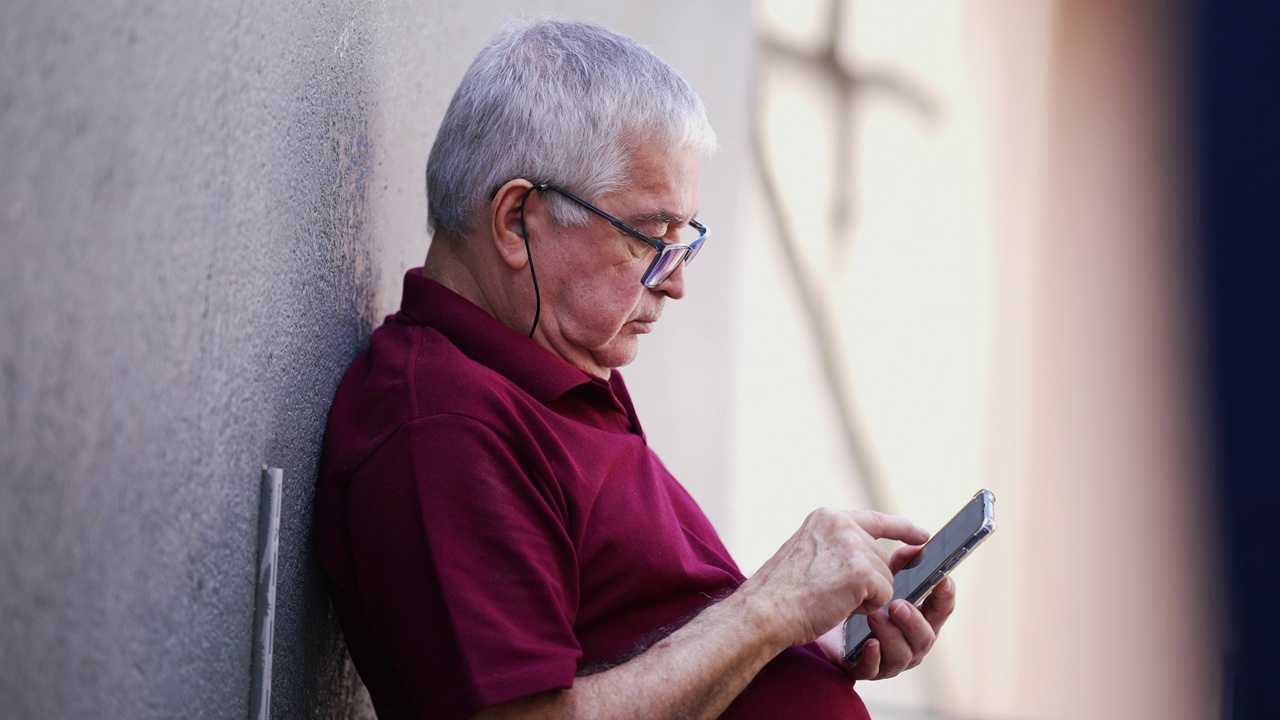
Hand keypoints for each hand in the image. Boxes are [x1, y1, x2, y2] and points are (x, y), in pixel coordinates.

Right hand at [740, 509, 929, 649]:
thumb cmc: (781, 593)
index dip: (902, 529)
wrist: (764, 611)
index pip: (875, 519)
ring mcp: (853, 546)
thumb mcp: (808, 554)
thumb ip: (839, 549)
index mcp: (827, 518)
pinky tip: (841, 605)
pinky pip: (886, 595)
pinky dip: (868, 607)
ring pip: (886, 578)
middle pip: (882, 558)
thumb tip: (882, 561)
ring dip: (866, 596)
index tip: (922, 536)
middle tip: (831, 591)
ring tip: (831, 597)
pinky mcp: (863, 571)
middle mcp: (841, 524)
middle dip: (867, 582)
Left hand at [816, 545, 957, 680]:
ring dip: (890, 634)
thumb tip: (917, 544)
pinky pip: (873, 669)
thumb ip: (899, 563)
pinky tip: (868, 643)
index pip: (940, 610)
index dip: (945, 596)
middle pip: (925, 638)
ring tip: (874, 616)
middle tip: (897, 605)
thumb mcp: (877, 578)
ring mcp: (888, 659)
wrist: (817, 617)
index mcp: (918, 618)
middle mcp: (909, 642)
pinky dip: (873, 656)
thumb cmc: (855, 597)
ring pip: (902, 655)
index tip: (942, 580)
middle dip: (914, 621)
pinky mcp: (863, 669)